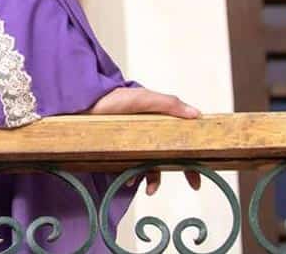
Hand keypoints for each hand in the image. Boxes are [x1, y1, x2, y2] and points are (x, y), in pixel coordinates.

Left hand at [87, 86, 202, 195]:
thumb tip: (196, 114)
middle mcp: (148, 135)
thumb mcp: (143, 98)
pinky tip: (129, 180)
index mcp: (158, 121)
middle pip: (171, 155)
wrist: (82, 105)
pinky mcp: (120, 154)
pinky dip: (134, 178)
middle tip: (194, 184)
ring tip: (149, 187)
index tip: (202, 169)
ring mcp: (134, 145)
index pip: (182, 139)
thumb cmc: (112, 98)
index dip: (194, 154)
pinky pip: (131, 171)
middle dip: (183, 171)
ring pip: (152, 167)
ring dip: (154, 179)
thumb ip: (168, 104)